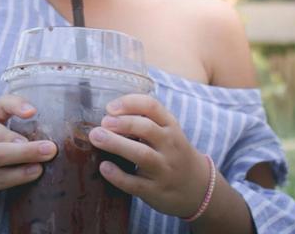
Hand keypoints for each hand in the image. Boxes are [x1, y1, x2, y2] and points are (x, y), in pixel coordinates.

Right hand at [0, 94, 57, 212]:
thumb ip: (15, 130)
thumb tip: (52, 135)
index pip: (1, 104)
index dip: (17, 105)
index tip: (33, 112)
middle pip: (2, 135)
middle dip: (27, 142)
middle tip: (51, 146)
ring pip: (0, 155)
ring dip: (26, 156)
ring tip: (47, 157)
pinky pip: (0, 177)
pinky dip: (20, 175)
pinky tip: (35, 172)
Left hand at [88, 93, 208, 217]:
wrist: (198, 189)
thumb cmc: (173, 153)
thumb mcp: (168, 132)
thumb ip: (145, 120)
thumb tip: (107, 113)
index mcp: (170, 126)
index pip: (152, 106)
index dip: (129, 103)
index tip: (110, 107)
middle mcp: (170, 145)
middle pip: (146, 129)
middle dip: (122, 123)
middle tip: (102, 122)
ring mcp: (164, 169)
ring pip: (142, 154)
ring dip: (117, 144)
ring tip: (96, 137)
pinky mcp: (156, 191)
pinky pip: (136, 184)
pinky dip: (118, 176)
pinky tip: (104, 167)